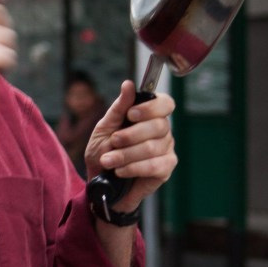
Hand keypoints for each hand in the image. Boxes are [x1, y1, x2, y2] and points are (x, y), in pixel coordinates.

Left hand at [85, 80, 176, 209]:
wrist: (101, 182)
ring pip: (153, 147)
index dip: (151, 107)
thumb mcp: (105, 127)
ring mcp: (166, 150)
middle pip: (159, 125)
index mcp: (150, 116)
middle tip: (114, 141)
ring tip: (108, 161)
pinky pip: (155, 166)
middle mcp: (162, 130)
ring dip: (126, 154)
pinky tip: (120, 171)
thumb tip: (128, 84)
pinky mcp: (165, 169)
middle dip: (131, 134)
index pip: (165, 103)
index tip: (131, 114)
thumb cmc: (104, 152)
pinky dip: (134, 168)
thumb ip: (118, 108)